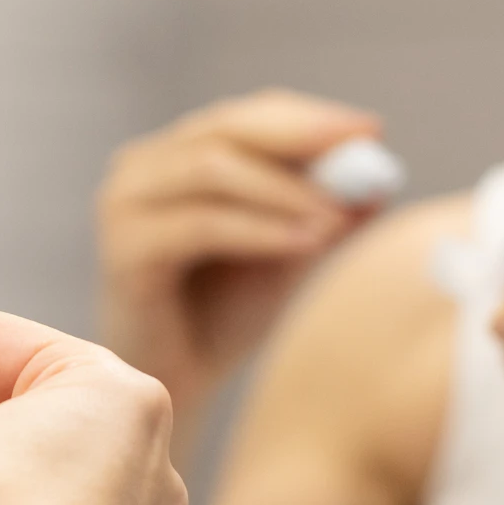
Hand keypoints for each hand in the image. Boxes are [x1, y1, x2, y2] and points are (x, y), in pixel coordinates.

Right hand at [96, 90, 380, 435]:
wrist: (174, 387)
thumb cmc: (225, 317)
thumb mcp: (287, 252)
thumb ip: (323, 211)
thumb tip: (379, 175)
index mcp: (178, 155)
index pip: (247, 117)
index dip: (309, 118)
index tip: (371, 129)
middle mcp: (143, 166)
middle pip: (226, 128)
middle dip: (300, 136)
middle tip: (361, 151)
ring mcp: (124, 202)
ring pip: (212, 167)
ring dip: (285, 188)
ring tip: (339, 214)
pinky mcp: (124, 249)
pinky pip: (201, 224)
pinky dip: (260, 228)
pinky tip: (310, 243)